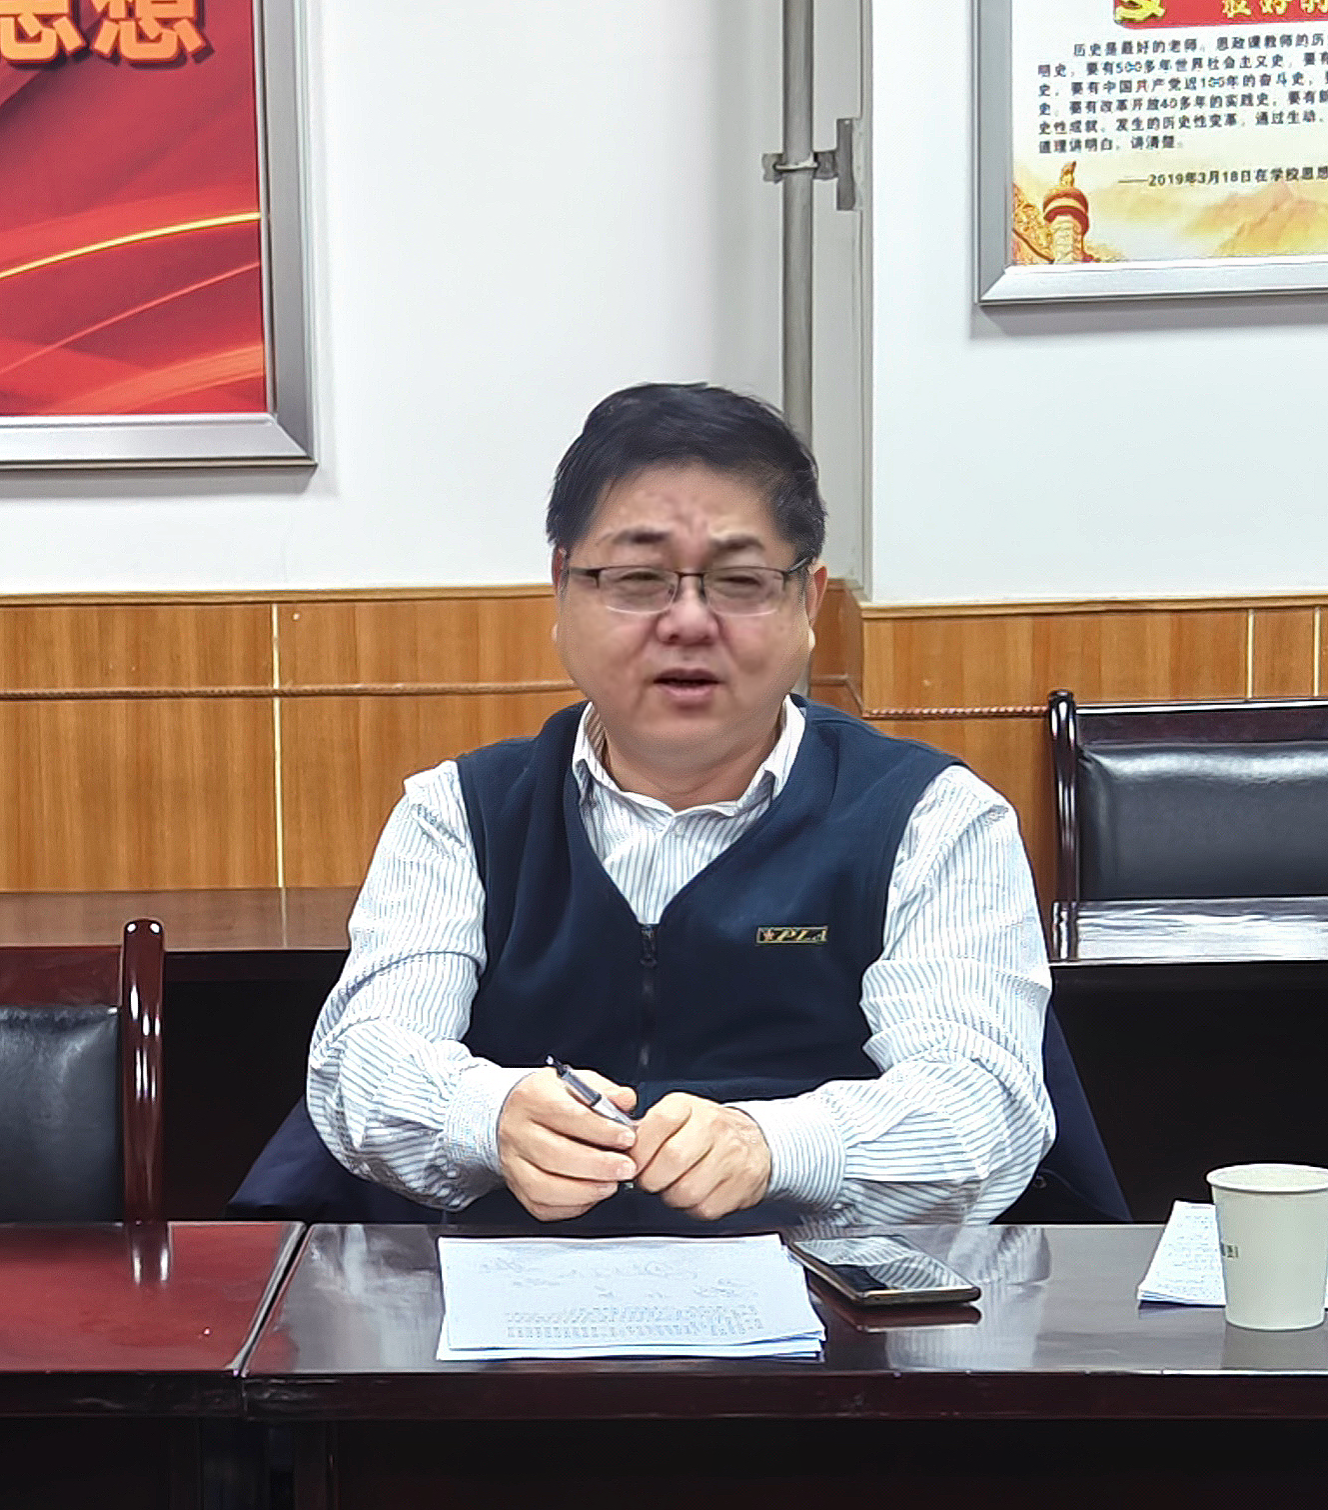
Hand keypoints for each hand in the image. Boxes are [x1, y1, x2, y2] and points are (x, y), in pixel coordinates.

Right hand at [497, 1067, 637, 1221]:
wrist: (517, 1113)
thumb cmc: (552, 1099)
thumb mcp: (578, 1083)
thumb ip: (604, 1091)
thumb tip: (625, 1100)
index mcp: (532, 1098)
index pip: (566, 1115)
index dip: (600, 1130)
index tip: (627, 1137)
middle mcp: (517, 1131)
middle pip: (555, 1155)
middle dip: (597, 1165)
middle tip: (626, 1167)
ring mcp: (513, 1162)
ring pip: (545, 1186)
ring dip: (585, 1190)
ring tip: (612, 1184)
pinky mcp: (517, 1187)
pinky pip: (542, 1205)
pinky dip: (572, 1205)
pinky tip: (592, 1194)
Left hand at [631, 1094, 770, 1220]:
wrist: (753, 1141)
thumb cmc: (704, 1132)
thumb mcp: (675, 1117)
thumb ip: (645, 1131)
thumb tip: (615, 1151)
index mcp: (688, 1107)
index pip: (659, 1122)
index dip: (640, 1150)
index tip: (633, 1164)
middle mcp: (713, 1126)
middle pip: (672, 1160)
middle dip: (652, 1179)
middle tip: (652, 1180)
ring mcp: (732, 1154)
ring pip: (688, 1189)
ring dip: (673, 1196)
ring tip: (675, 1186)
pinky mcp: (743, 1182)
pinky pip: (707, 1207)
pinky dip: (695, 1207)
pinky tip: (697, 1193)